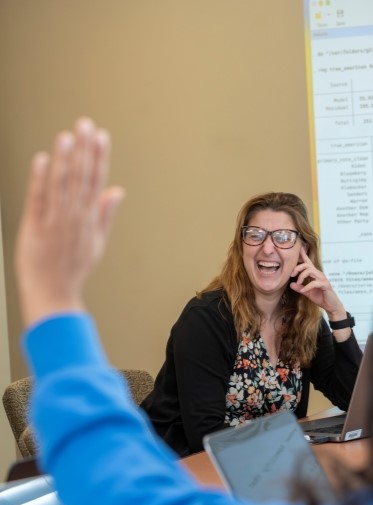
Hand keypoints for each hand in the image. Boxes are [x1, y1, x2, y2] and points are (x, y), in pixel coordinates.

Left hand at [15, 117, 124, 326]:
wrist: (54, 293)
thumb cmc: (73, 269)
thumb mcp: (97, 241)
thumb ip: (105, 213)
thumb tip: (117, 191)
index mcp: (90, 219)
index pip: (97, 181)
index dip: (99, 157)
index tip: (101, 136)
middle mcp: (75, 217)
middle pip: (82, 177)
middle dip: (84, 150)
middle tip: (85, 124)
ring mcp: (56, 221)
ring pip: (62, 184)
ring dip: (65, 159)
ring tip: (67, 135)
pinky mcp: (35, 226)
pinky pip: (39, 199)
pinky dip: (40, 179)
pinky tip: (43, 159)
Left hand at [289, 247, 345, 317]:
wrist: (331, 306)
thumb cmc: (320, 297)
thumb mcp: (307, 293)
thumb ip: (300, 288)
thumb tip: (291, 284)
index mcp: (314, 275)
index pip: (308, 262)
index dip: (303, 255)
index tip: (299, 247)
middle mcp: (318, 274)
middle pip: (307, 265)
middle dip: (297, 268)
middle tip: (291, 275)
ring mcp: (322, 279)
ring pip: (310, 271)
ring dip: (302, 276)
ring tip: (298, 283)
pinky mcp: (325, 285)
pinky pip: (314, 282)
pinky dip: (307, 286)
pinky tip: (304, 291)